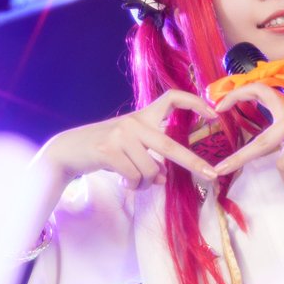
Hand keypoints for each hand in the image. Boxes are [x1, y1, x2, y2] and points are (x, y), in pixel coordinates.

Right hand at [38, 90, 219, 188]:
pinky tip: (122, 182)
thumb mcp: (130, 148)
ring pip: (150, 171)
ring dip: (144, 183)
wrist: (68, 151)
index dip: (195, 102)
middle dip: (193, 162)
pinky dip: (132, 185)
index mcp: (143, 116)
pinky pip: (134, 177)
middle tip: (211, 175)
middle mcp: (134, 122)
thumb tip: (164, 177)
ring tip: (131, 180)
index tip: (214, 113)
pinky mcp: (109, 150)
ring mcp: (121, 135)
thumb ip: (150, 157)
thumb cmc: (104, 149)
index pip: (172, 98)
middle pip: (170, 147)